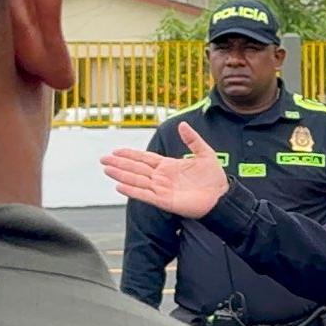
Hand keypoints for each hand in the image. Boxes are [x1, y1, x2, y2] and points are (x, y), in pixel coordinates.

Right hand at [102, 121, 229, 217]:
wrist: (222, 197)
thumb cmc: (214, 178)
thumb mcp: (205, 153)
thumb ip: (192, 140)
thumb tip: (182, 124)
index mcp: (169, 166)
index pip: (145, 158)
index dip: (130, 155)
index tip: (116, 151)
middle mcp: (162, 177)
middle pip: (136, 169)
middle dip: (120, 163)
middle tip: (103, 159)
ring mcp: (162, 189)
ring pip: (137, 181)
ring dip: (121, 175)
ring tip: (107, 169)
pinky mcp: (164, 201)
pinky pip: (145, 195)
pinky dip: (132, 191)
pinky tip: (119, 186)